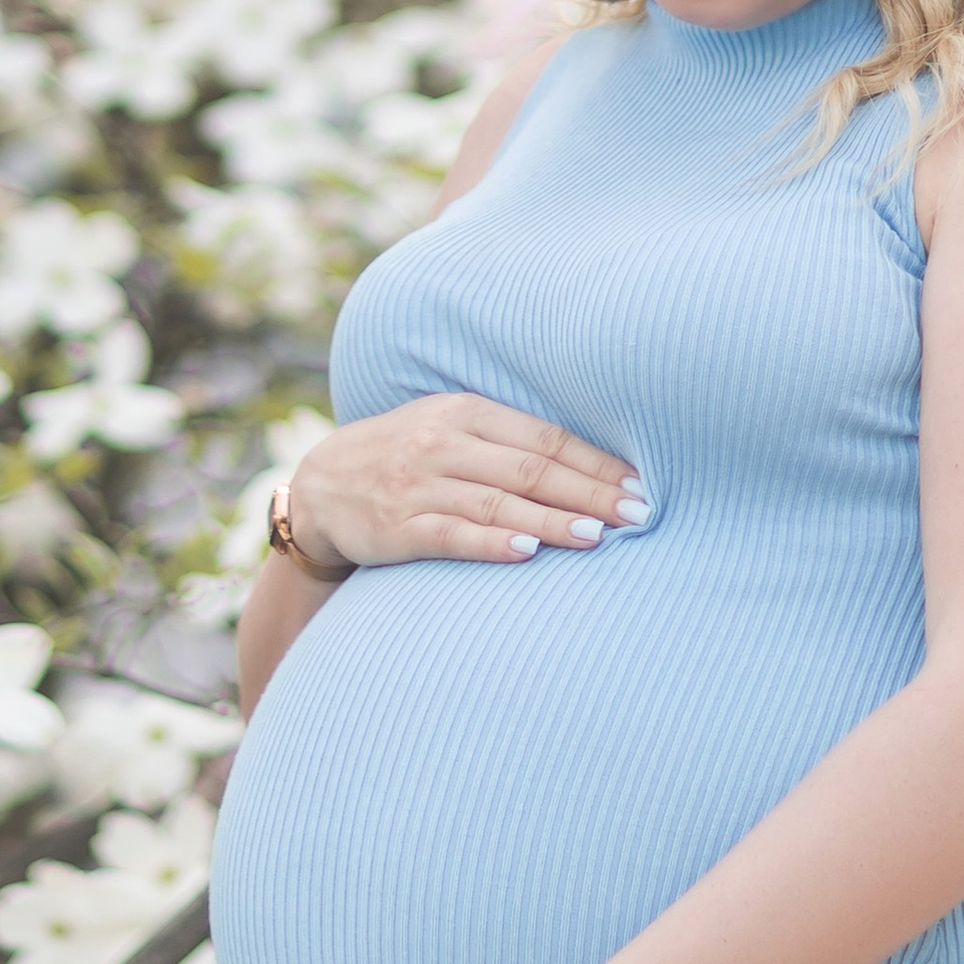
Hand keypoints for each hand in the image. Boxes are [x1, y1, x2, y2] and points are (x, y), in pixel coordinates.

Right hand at [280, 395, 645, 576]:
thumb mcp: (451, 428)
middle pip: (531, 468)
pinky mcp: (398, 527)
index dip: (596, 463)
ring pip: (499, 502)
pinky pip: (452, 534)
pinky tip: (526, 551)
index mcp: (467, 412)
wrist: (323, 484)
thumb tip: (591, 463)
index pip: (546, 438)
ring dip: (552, 521)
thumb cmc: (408, 455)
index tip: (640, 486)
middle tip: (636, 514)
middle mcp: (445, 443)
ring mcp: (420, 485)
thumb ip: (508, 441)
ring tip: (597, 536)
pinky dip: (492, 542)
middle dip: (589, 493)